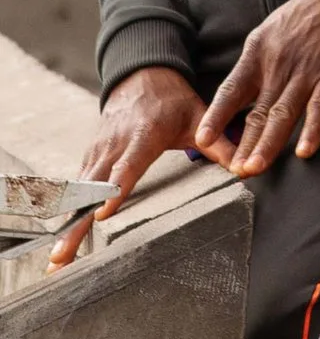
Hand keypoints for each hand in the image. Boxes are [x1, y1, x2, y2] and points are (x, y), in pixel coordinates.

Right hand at [51, 63, 205, 263]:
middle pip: (92, 190)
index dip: (114, 190)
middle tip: (60, 258)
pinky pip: (74, 191)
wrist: (141, 75)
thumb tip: (245, 169)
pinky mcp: (88, 158)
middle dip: (76, 224)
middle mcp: (114, 145)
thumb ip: (220, 144)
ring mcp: (97, 152)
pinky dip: (64, 216)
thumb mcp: (198, 117)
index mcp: (143, 134)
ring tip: (55, 263)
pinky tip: (59, 246)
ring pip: (77, 195)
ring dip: (65, 227)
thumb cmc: (173, 101)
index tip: (100, 215)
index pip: (127, 166)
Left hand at [194, 0, 319, 176]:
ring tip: (255, 168)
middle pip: (257, 111)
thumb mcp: (270, 30)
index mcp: (258, 52)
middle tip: (234, 171)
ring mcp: (307, 70)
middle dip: (244, 144)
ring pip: (283, 114)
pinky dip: (313, 130)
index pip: (231, 90)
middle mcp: (279, 64)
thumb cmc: (308, 12)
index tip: (202, 139)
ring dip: (268, 144)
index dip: (216, 117)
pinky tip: (304, 151)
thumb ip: (256, 63)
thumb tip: (241, 96)